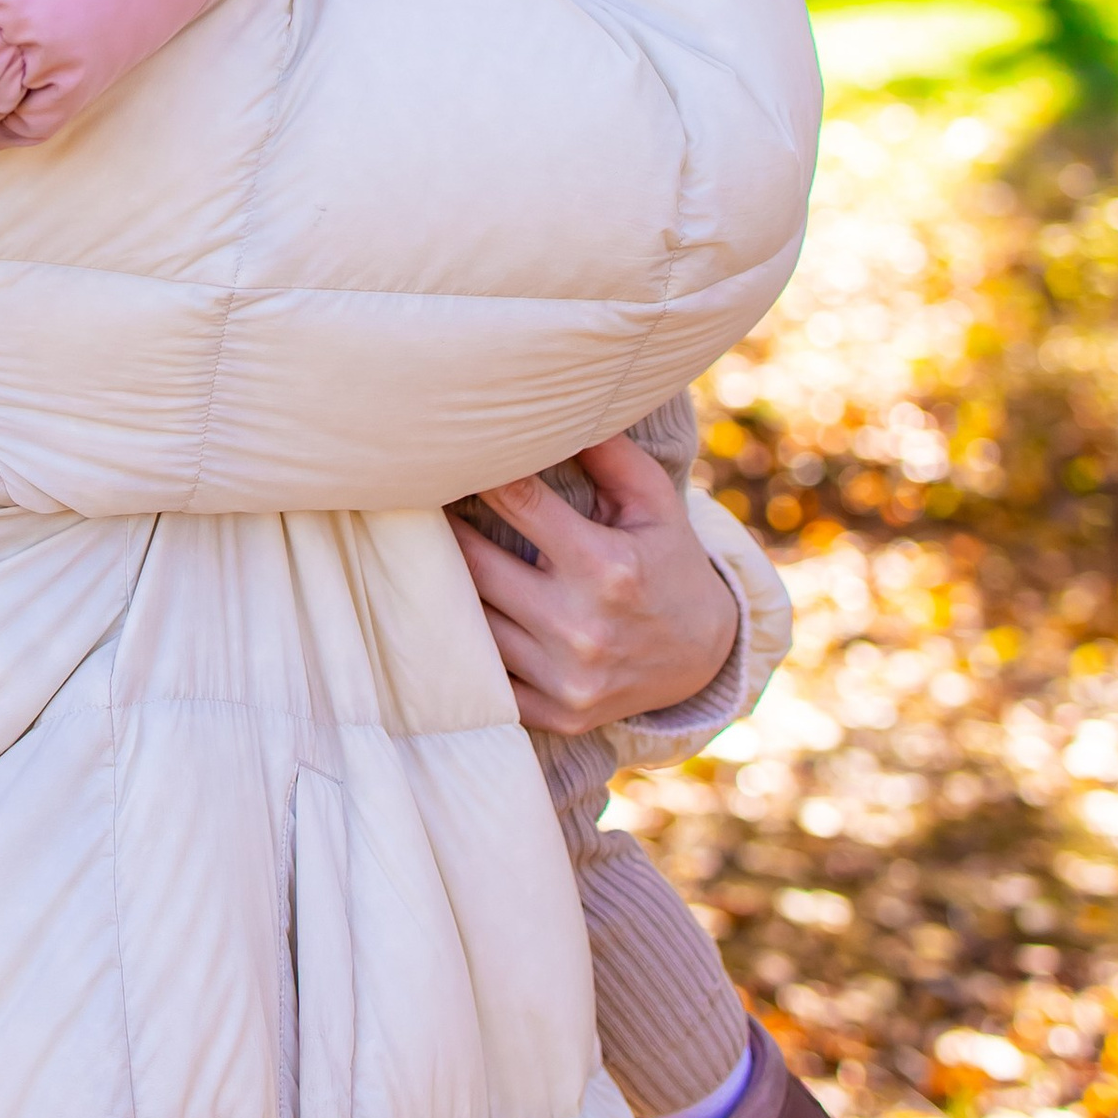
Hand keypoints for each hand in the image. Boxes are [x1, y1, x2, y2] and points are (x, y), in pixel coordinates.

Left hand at [450, 432, 737, 735]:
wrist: (704, 659)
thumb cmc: (668, 562)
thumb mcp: (654, 501)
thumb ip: (606, 452)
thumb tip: (554, 402)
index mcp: (606, 567)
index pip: (516, 501)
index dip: (476, 471)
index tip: (448, 453)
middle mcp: (581, 627)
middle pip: (474, 564)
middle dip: (444, 528)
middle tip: (413, 499)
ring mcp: (564, 678)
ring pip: (468, 621)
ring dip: (443, 586)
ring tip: (421, 553)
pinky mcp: (554, 715)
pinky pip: (484, 679)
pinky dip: (464, 646)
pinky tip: (447, 615)